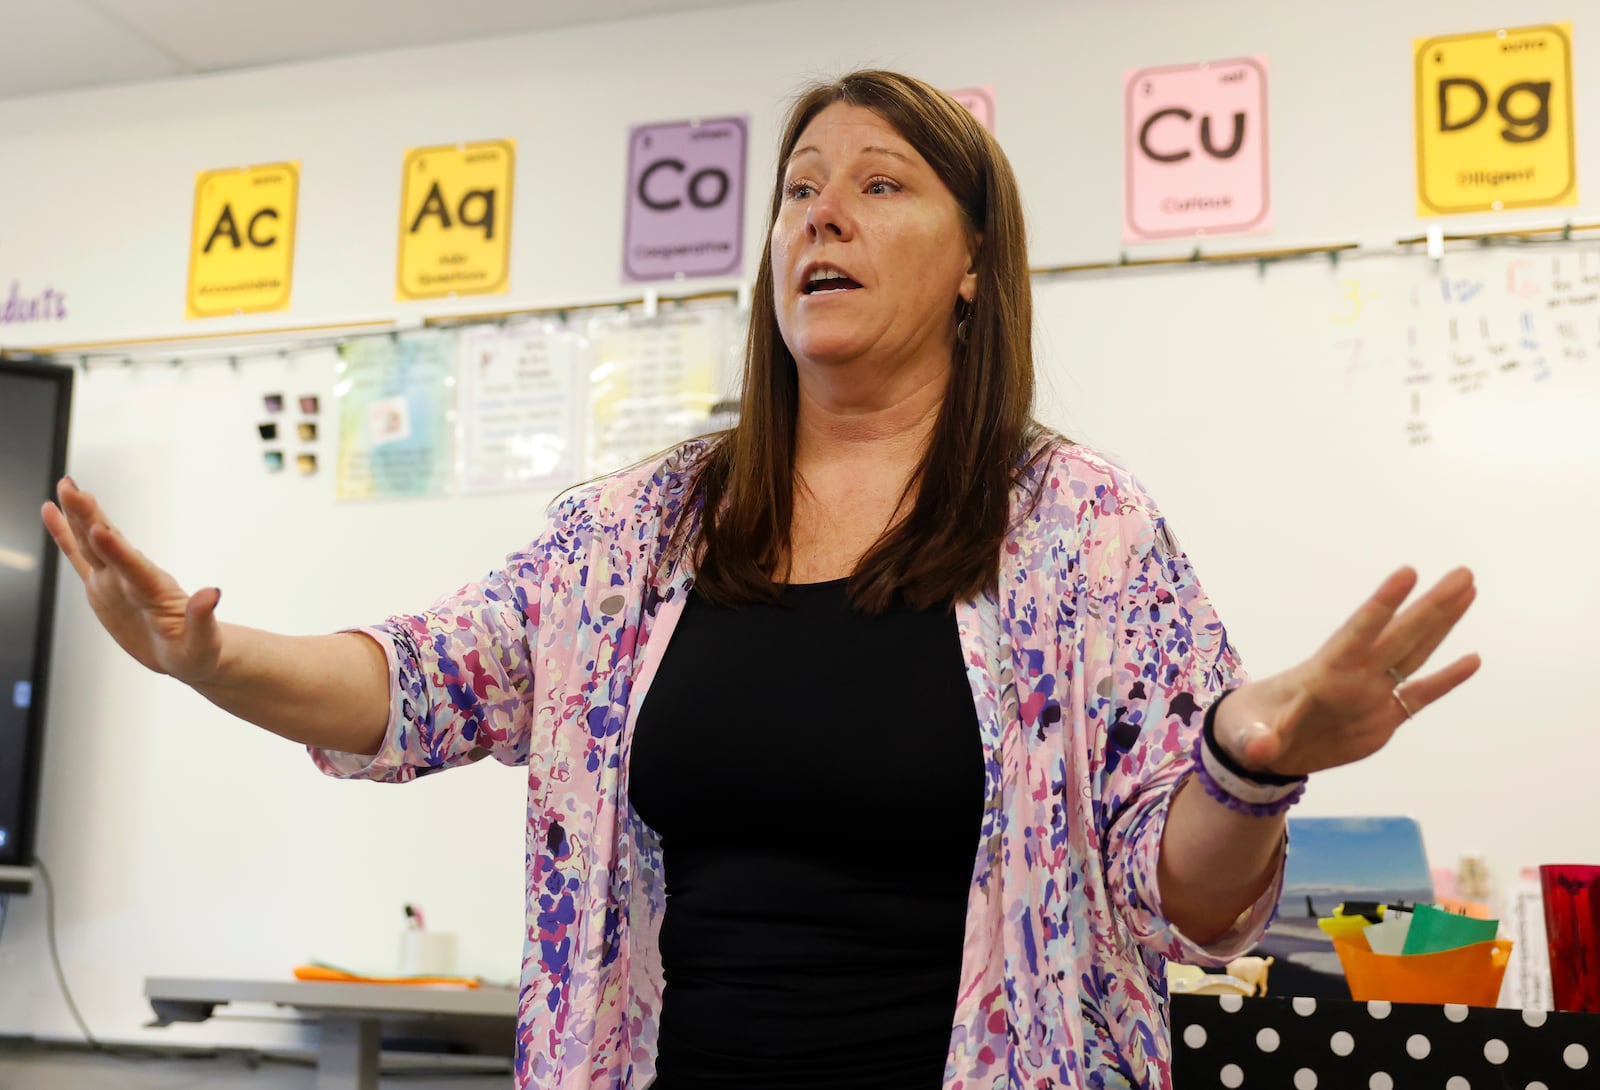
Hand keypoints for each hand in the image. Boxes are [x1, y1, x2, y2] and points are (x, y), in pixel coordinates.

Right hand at [41, 478, 224, 684]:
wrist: (187, 653)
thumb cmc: (197, 651)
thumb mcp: (203, 642)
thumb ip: (203, 618)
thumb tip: (213, 594)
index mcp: (155, 593)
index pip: (135, 569)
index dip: (118, 552)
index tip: (100, 530)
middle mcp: (132, 579)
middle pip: (109, 546)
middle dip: (91, 519)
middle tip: (74, 489)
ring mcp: (116, 579)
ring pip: (92, 544)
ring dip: (78, 516)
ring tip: (66, 486)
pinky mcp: (102, 585)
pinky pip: (78, 556)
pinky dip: (64, 534)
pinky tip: (51, 510)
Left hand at [1215, 566, 1479, 777]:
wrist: (1263, 748)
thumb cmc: (1248, 730)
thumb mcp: (1245, 737)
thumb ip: (1256, 741)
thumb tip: (1262, 750)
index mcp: (1322, 673)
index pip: (1357, 632)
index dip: (1381, 605)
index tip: (1407, 573)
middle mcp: (1354, 675)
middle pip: (1399, 635)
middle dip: (1430, 606)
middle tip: (1463, 572)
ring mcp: (1371, 694)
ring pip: (1415, 653)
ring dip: (1442, 624)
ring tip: (1467, 589)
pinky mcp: (1383, 718)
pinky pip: (1421, 695)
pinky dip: (1446, 679)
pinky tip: (1472, 659)